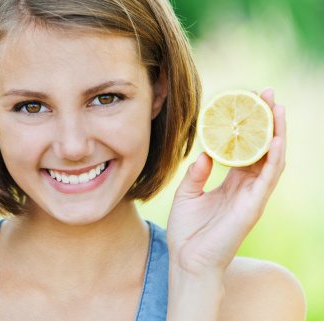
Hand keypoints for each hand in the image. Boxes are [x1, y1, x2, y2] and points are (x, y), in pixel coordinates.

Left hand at [167, 87, 285, 275]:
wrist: (188, 261)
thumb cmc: (188, 232)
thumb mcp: (187, 194)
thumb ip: (196, 173)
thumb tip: (205, 153)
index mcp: (232, 184)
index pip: (247, 149)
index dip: (250, 127)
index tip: (247, 103)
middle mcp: (247, 187)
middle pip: (264, 148)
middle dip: (268, 121)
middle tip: (267, 94)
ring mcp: (253, 197)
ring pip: (272, 158)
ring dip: (277, 132)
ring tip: (277, 106)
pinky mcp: (253, 207)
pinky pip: (268, 178)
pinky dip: (274, 157)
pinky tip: (276, 138)